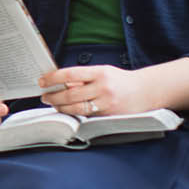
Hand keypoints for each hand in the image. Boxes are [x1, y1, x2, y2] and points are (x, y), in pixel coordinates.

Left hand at [39, 65, 154, 116]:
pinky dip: (75, 114)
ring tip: (53, 104)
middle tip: (44, 97)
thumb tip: (59, 82)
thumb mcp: (102, 72)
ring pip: (77, 108)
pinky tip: (68, 111)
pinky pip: (87, 116)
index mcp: (100, 73)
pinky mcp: (109, 116)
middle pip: (71, 94)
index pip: (70, 74)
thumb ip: (83, 77)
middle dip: (53, 96)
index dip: (53, 78)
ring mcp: (106, 104)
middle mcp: (103, 88)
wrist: (146, 92)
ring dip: (61, 107)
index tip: (42, 81)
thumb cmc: (120, 81)